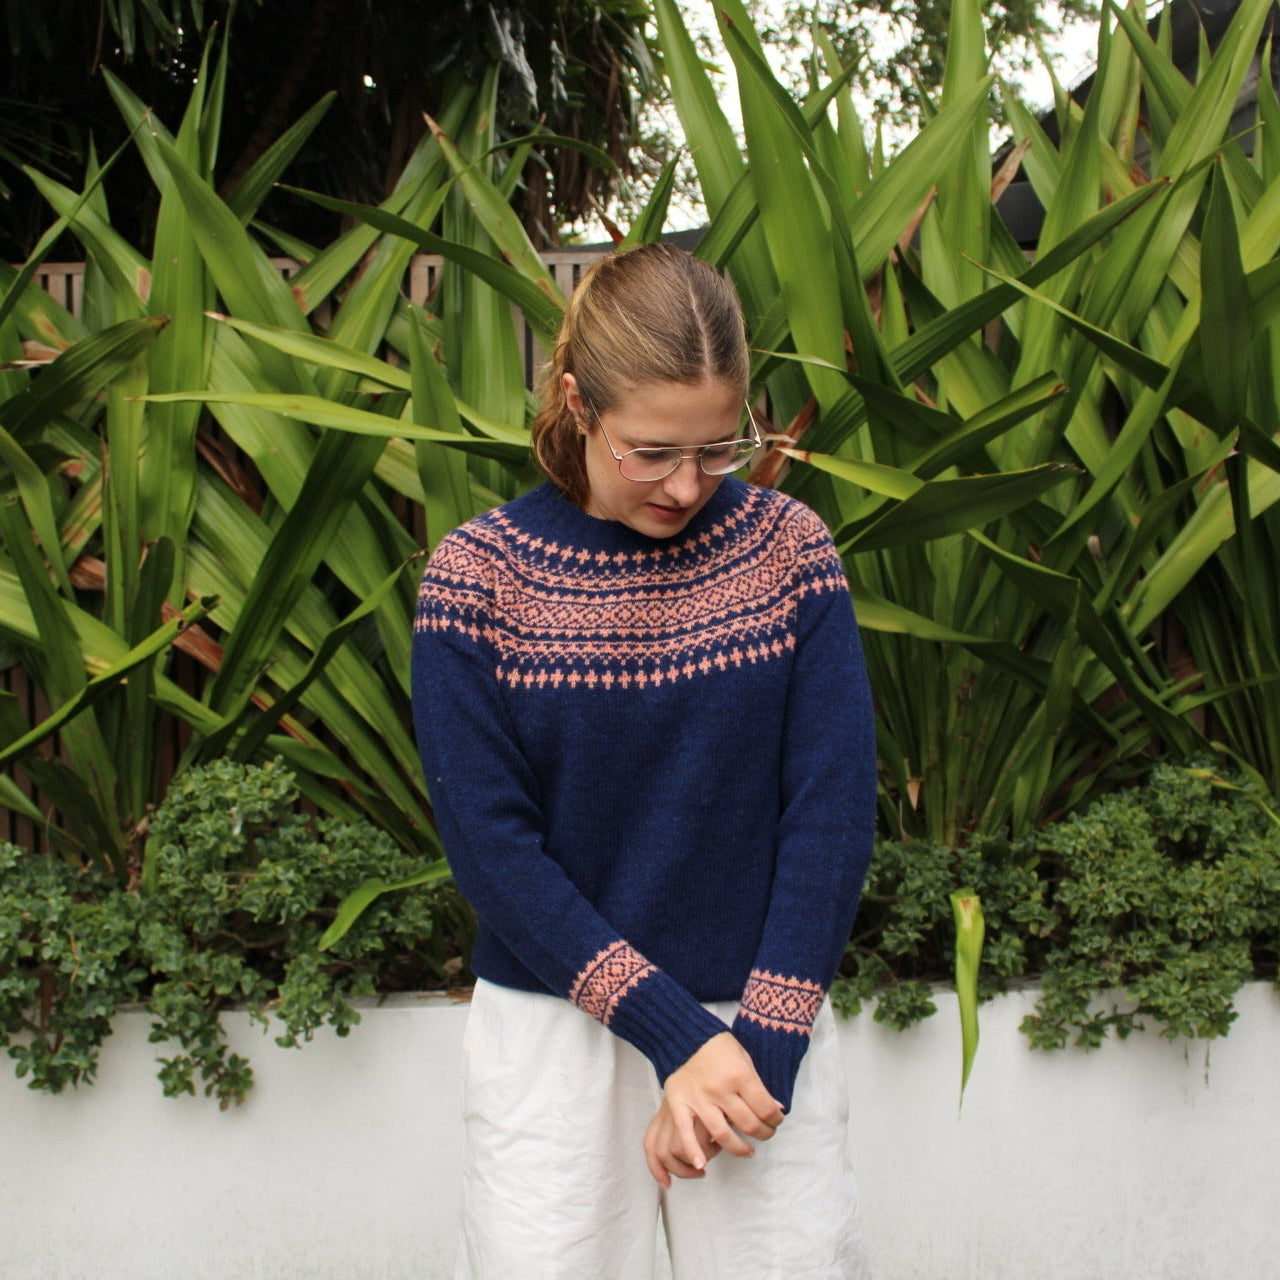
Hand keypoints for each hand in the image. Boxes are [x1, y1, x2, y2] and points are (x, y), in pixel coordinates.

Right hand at [642, 1032, 784, 1187]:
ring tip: (748, 1150)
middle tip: (766, 1133)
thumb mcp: (745, 1059)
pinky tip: (702, 1166)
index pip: (765, 1108)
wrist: (685, 1035)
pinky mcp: (680, 1104)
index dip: (776, 1118)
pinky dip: (693, 1152)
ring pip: (723, 1135)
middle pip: (748, 1124)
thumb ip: (759, 1086)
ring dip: (740, 1148)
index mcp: (740, 1075)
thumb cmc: (718, 1045)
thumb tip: (777, 1109)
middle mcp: (720, 1089)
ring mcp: (699, 1099)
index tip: (777, 1120)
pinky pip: (686, 1133)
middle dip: (764, 1133)